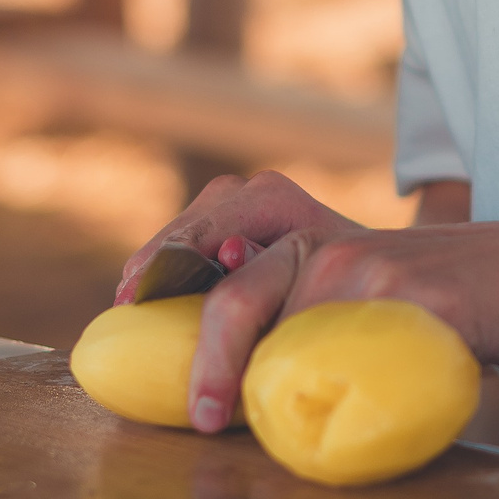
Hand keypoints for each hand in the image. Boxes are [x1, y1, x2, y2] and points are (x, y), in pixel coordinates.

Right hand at [113, 170, 365, 304]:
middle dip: (149, 269)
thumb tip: (228, 257)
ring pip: (176, 233)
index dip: (162, 268)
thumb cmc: (353, 278)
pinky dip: (168, 268)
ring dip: (153, 269)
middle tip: (124, 309)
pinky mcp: (227, 216)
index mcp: (268, 199)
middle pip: (179, 230)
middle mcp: (247, 189)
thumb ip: (273, 271)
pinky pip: (185, 239)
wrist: (374, 259)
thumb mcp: (320, 280)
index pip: (196, 233)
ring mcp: (235, 197)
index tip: (135, 303)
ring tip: (130, 307)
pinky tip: (152, 297)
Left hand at [182, 216, 498, 432]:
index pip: (218, 250)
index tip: (131, 309)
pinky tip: (346, 422)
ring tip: (258, 430)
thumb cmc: (457, 302)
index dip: (166, 271)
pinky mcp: (421, 301)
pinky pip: (360, 364)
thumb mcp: (375, 294)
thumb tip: (240, 386)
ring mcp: (374, 271)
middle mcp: (335, 246)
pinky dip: (343, 401)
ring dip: (268, 393)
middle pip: (237, 296)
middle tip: (200, 419)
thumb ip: (314, 317)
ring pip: (291, 339)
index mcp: (315, 237)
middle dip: (204, 361)